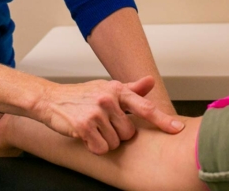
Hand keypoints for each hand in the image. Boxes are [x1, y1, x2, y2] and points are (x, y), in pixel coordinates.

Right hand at [34, 76, 184, 154]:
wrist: (50, 99)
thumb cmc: (81, 95)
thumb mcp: (106, 88)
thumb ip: (131, 89)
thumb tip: (151, 82)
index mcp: (117, 89)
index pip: (144, 107)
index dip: (162, 120)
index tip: (177, 129)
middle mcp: (108, 99)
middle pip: (129, 133)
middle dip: (118, 134)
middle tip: (103, 123)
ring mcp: (96, 112)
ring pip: (116, 143)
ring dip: (105, 141)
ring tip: (93, 127)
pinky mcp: (84, 126)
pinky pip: (101, 148)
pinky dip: (95, 147)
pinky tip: (86, 135)